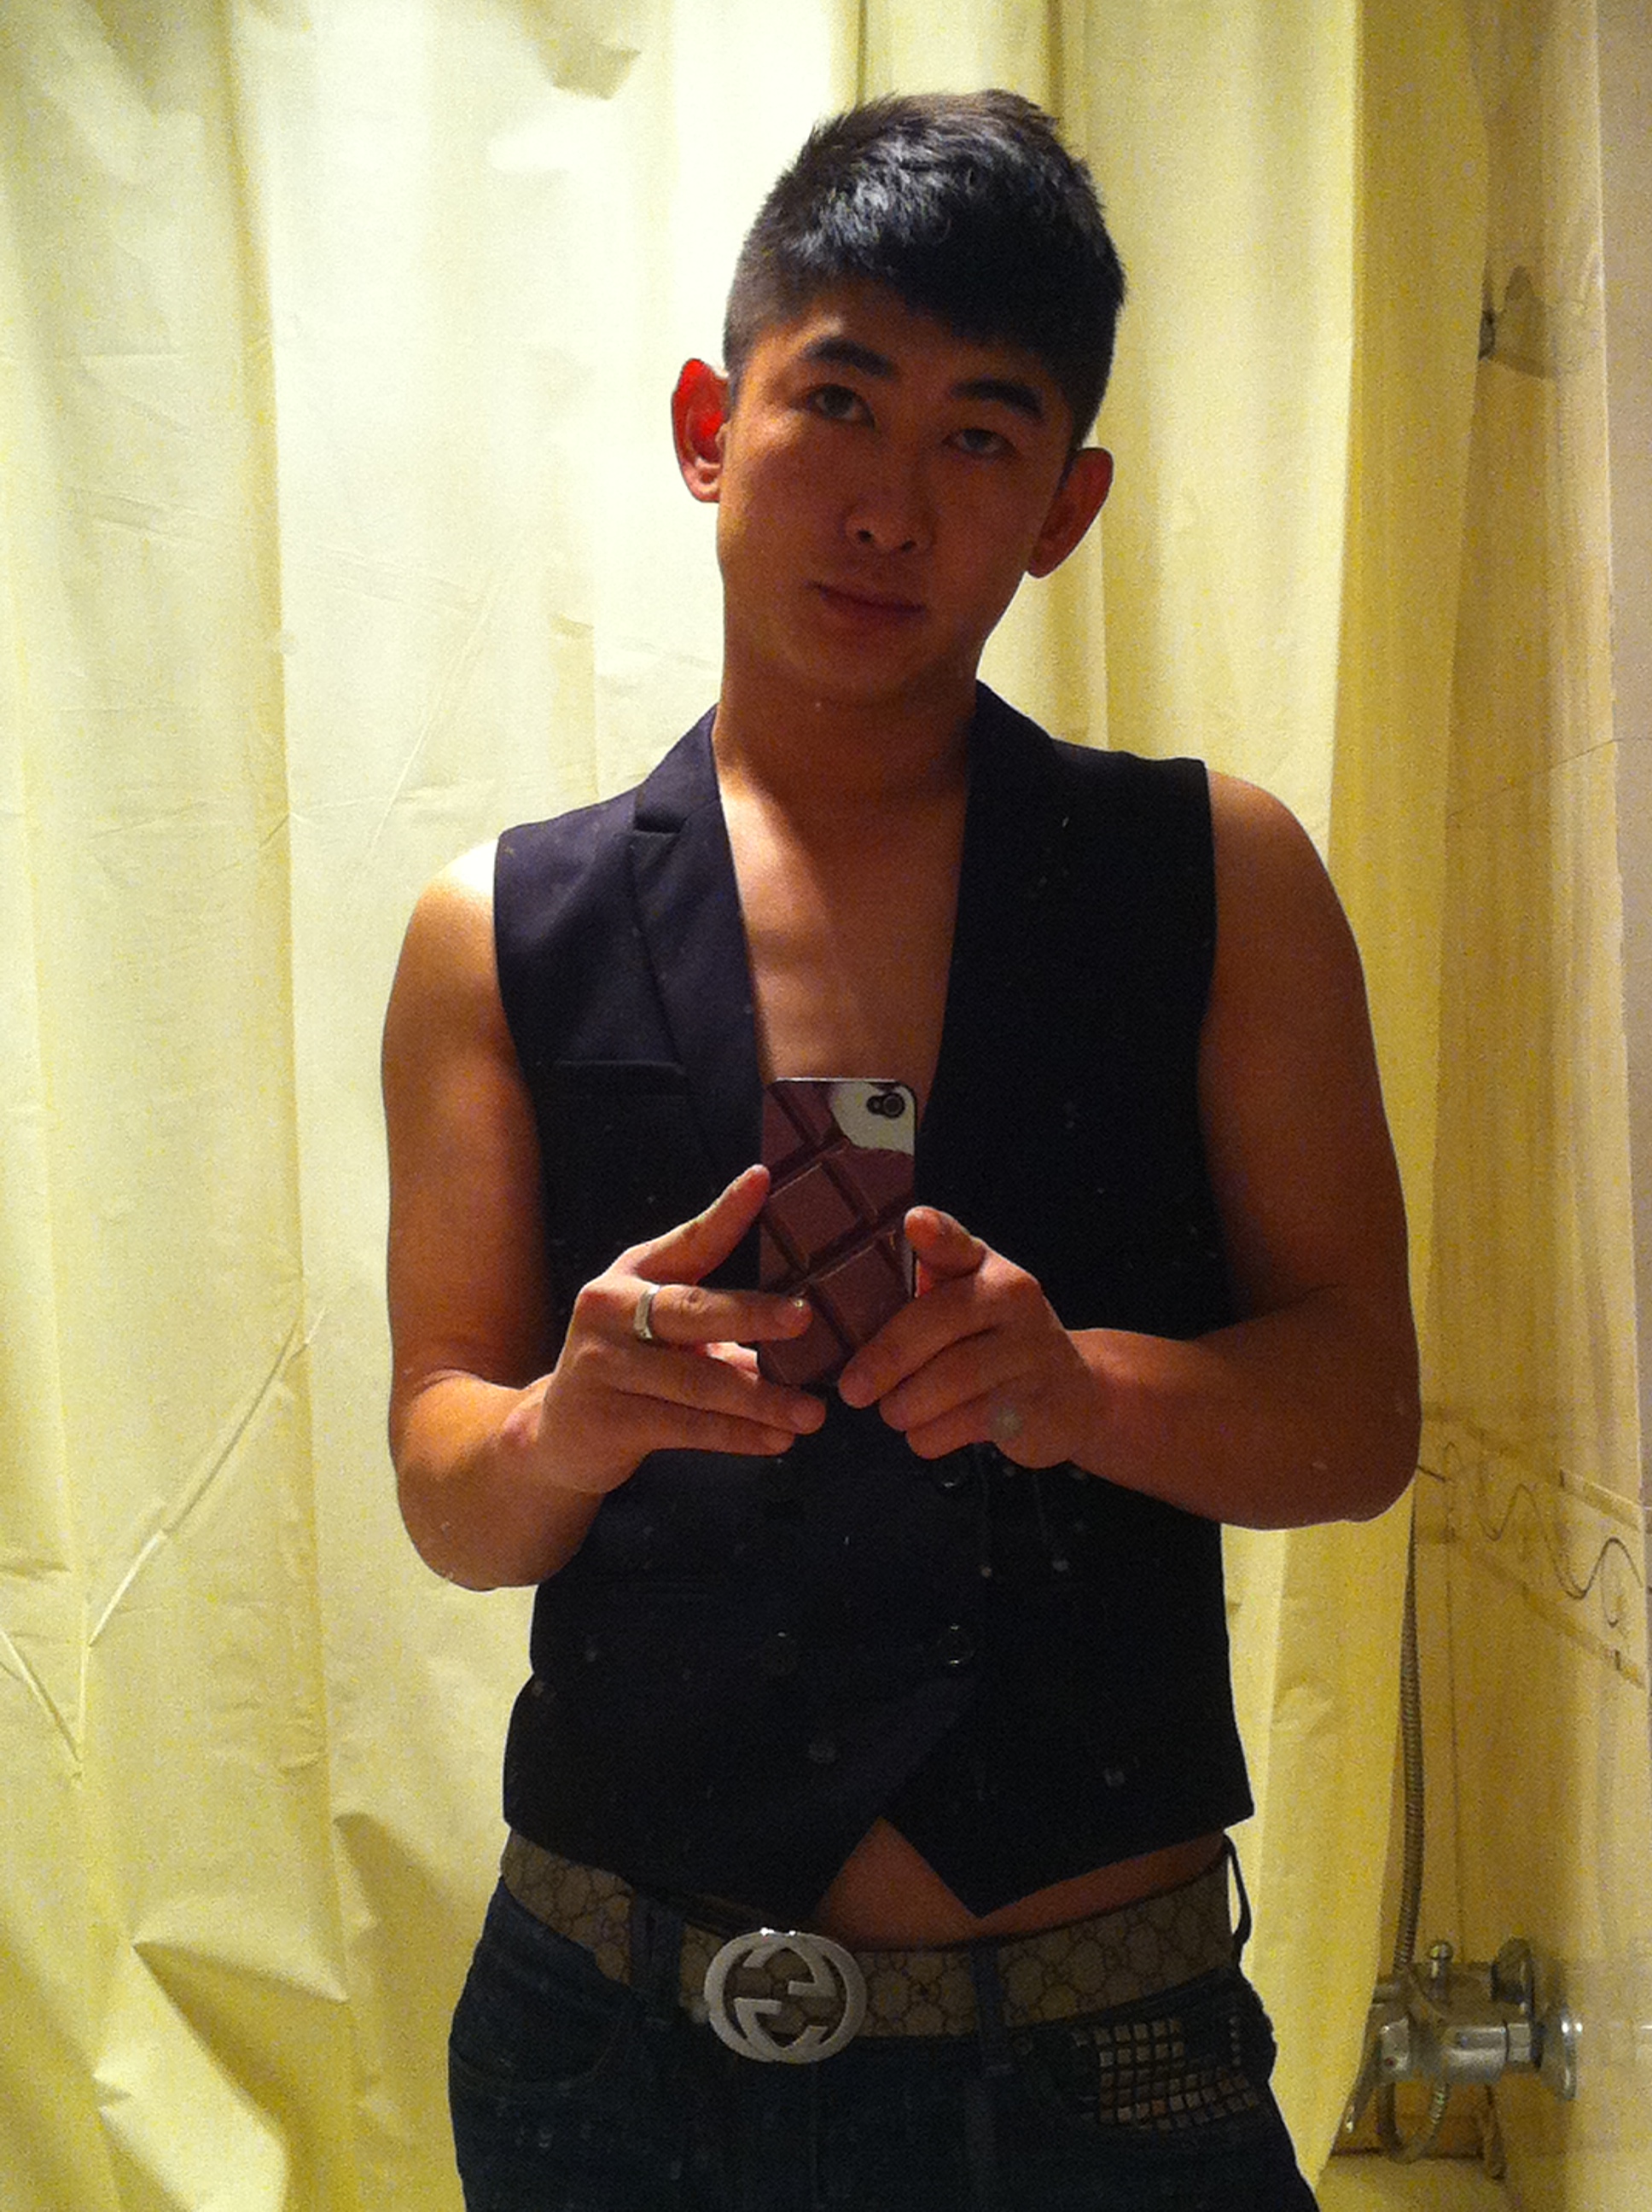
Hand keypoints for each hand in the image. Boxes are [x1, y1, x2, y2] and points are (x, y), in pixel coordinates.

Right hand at [505, 1166, 824, 1494]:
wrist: (558, 1435)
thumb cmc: (629, 1367)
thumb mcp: (657, 1325)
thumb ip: (715, 1316)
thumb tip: (802, 1323)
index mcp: (632, 1275)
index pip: (687, 1241)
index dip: (725, 1213)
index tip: (761, 1181)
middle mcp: (612, 1311)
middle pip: (692, 1311)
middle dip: (752, 1315)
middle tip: (805, 1318)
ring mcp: (605, 1366)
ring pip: (698, 1381)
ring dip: (761, 1399)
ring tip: (812, 1412)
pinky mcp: (610, 1420)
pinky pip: (688, 1428)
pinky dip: (737, 1435)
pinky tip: (777, 1440)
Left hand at [836, 1207, 1102, 1466]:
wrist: (1076, 1393)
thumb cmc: (998, 1342)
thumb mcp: (971, 1302)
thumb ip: (929, 1282)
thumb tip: (879, 1267)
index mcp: (991, 1270)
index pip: (959, 1246)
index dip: (938, 1235)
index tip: (916, 1222)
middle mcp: (1016, 1301)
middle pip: (934, 1325)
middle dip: (884, 1362)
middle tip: (852, 1390)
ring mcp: (1029, 1354)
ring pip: (945, 1382)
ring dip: (904, 1406)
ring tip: (895, 1411)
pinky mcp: (1032, 1407)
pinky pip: (962, 1424)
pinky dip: (930, 1435)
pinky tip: (926, 1432)